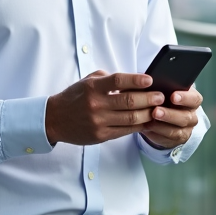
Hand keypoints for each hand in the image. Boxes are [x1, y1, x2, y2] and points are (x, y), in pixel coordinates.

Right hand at [45, 71, 164, 145]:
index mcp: (93, 88)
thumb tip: (133, 80)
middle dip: (149, 98)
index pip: (118, 80)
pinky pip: (125, 131)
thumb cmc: (75, 97)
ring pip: (131, 118)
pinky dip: (139, 126)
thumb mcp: (87, 81)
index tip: (150, 79)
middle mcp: (96, 104)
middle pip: (129, 101)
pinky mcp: (100, 136)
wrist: (54, 119)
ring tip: (158, 109)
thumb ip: (108, 78)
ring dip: (148, 113)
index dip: (136, 80)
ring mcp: (98, 122)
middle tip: (161, 96)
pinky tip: (147, 121)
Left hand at [140, 85, 202, 149]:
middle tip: (156, 111)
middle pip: (185, 117)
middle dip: (169, 114)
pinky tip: (147, 127)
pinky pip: (168, 138)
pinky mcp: (177, 140)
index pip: (194, 99)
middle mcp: (191, 115)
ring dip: (162, 125)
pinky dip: (157, 133)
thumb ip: (164, 87)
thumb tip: (152, 82)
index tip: (173, 96)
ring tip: (150, 120)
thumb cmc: (165, 98)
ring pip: (176, 130)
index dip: (185, 98)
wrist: (164, 115)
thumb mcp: (166, 90)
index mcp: (192, 100)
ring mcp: (186, 129)